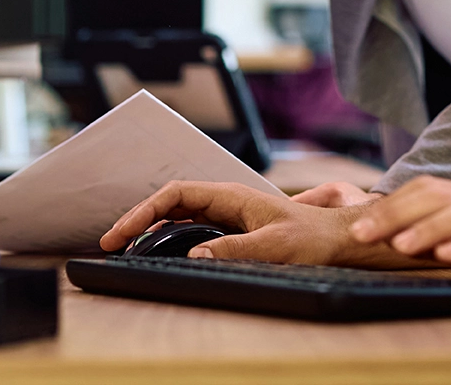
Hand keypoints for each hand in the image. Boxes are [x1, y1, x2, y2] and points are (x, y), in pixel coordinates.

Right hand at [100, 181, 406, 266]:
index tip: (121, 233)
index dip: (144, 211)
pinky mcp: (234, 228)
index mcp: (232, 196)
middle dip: (138, 218)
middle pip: (171, 202)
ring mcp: (229, 213)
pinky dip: (169, 235)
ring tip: (126, 246)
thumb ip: (234, 249)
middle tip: (111, 243)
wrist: (339, 239)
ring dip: (152, 227)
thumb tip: (195, 254)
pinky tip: (159, 250)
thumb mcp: (274, 246)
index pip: (176, 195)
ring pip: (179, 213)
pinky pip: (192, 226)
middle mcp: (227, 200)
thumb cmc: (312, 238)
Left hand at [349, 176, 450, 311]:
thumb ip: (449, 243)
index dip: (389, 206)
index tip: (357, 228)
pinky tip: (448, 256)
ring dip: (427, 227)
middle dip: (395, 213)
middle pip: (437, 194)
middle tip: (361, 235)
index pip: (426, 191)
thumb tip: (401, 246)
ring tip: (398, 246)